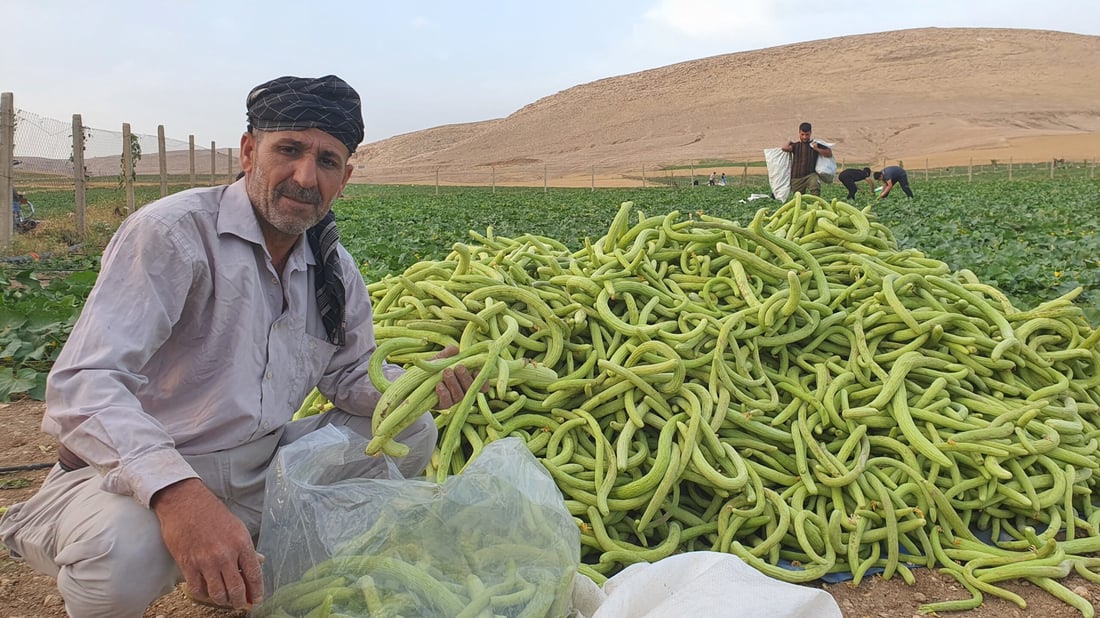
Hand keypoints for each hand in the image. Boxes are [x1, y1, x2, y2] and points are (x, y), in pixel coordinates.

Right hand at [152, 478, 263, 609]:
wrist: (185, 504)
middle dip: (240, 600)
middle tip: (241, 604)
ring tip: (225, 599)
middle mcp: (225, 554)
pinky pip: (197, 589)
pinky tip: (207, 592)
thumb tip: (258, 563)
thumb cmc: (212, 513)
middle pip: (236, 588)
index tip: (257, 599)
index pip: (254, 574)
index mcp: (241, 543)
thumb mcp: (237, 527)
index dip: (257, 590)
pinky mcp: (188, 565)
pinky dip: (204, 594)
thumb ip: (246, 547)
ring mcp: (205, 561)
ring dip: (223, 600)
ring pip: (217, 593)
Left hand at [430, 345, 487, 407]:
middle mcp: (463, 392)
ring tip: (446, 372)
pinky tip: (439, 385)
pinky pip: (446, 402)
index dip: (483, 380)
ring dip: (453, 383)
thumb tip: (455, 349)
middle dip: (465, 377)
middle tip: (458, 367)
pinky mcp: (443, 406)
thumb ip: (448, 355)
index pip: (482, 385)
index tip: (476, 371)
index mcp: (467, 381)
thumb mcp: (440, 360)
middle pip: (470, 388)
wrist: (416, 382)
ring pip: (459, 395)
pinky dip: (444, 393)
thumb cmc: (432, 370)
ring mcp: (453, 401)